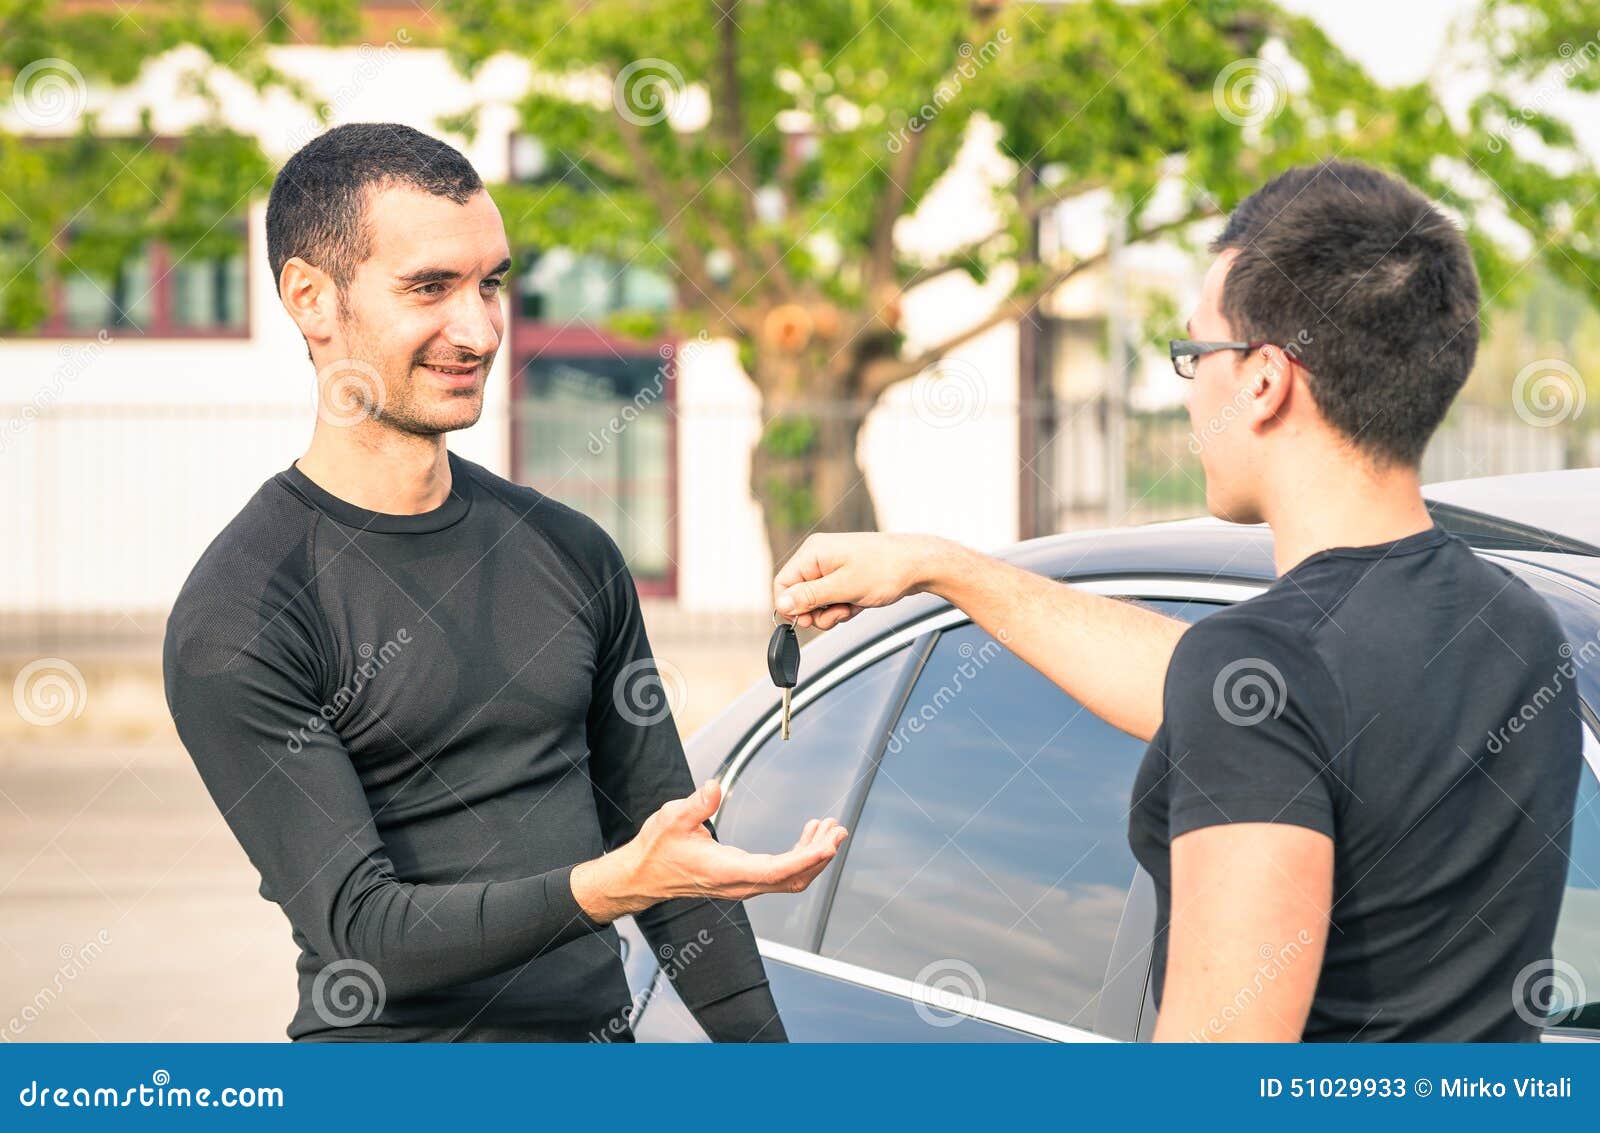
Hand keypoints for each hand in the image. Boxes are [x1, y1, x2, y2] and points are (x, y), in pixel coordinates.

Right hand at [572, 780, 846, 921]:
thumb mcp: (671, 819)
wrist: (643, 876)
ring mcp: (743, 884)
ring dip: (813, 856)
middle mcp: (740, 884)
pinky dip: (800, 857)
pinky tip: (807, 835)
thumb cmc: (657, 849)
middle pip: (793, 878)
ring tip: (829, 829)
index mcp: (726, 871)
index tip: (828, 843)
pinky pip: (781, 874)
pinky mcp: (743, 879)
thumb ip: (695, 805)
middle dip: (820, 855)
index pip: (776, 871)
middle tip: (838, 829)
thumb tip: (715, 787)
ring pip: (790, 879)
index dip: (806, 858)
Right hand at [773, 532, 953, 628]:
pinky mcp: (845, 577)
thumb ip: (810, 597)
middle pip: (799, 595)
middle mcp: (819, 558)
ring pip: (816, 601)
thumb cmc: (886, 569)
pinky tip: (858, 604)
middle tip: (838, 613)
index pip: (783, 583)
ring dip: (831, 612)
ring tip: (852, 606)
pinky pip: (832, 599)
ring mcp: (833, 567)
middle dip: (816, 611)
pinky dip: (842, 607)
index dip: (791, 607)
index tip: (806, 620)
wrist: (919, 565)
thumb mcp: (844, 588)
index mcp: (813, 553)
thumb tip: (782, 605)